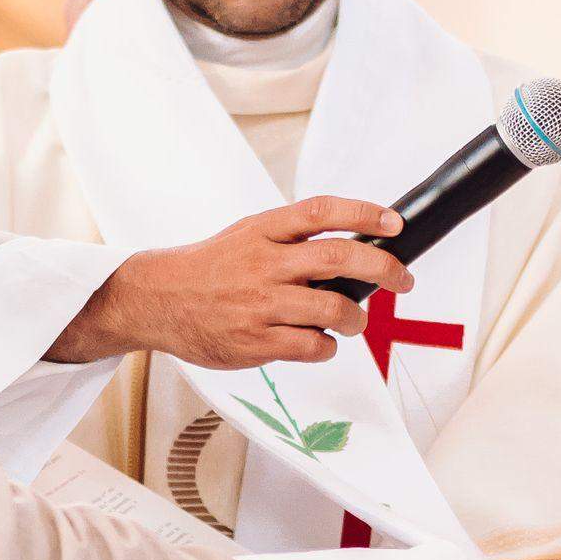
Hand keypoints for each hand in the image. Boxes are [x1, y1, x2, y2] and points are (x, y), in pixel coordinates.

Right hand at [51, 197, 409, 368]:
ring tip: (354, 321)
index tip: (395, 223)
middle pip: (339, 258)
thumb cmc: (210, 268)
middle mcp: (264, 263)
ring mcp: (260, 304)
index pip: (323, 212)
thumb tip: (352, 248)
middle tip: (404, 280)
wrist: (157, 300)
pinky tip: (321, 344)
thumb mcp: (247, 235)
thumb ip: (292, 238)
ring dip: (356, 318)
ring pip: (332, 309)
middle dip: (384, 269)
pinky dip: (327, 347)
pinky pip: (312, 346)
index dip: (364, 214)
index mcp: (263, 230)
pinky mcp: (255, 341)